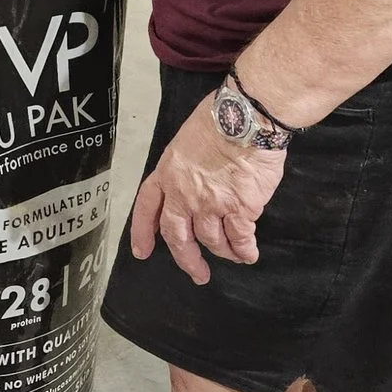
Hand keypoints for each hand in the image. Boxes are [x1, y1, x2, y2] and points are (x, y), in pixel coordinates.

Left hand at [129, 98, 285, 284]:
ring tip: (233, 256)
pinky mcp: (240, 209)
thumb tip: (197, 178)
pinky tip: (249, 253)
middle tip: (196, 273)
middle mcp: (184, 195)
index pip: (147, 207)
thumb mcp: (187, 139)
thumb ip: (186, 166)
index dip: (143, 231)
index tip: (142, 250)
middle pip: (178, 236)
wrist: (245, 119)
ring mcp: (211, 205)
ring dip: (222, 253)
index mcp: (167, 173)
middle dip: (186, 259)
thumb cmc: (218, 118)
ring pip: (212, 240)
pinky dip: (245, 250)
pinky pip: (241, 238)